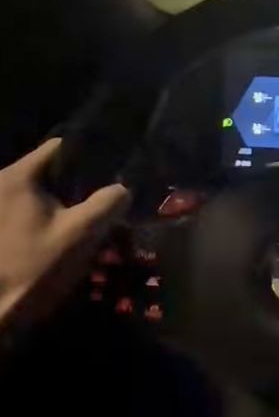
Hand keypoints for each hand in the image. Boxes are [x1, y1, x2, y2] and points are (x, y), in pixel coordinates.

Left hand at [0, 138, 129, 334]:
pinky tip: (58, 241)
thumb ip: (106, 205)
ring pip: (36, 196)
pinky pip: (24, 215)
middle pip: (47, 172)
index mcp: (17, 175)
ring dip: (59, 208)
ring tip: (83, 227)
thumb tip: (123, 189)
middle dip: (74, 188)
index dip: (89, 158)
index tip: (110, 175)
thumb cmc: (33, 269)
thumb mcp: (79, 236)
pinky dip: (43, 222)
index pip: (60, 147)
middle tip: (101, 206)